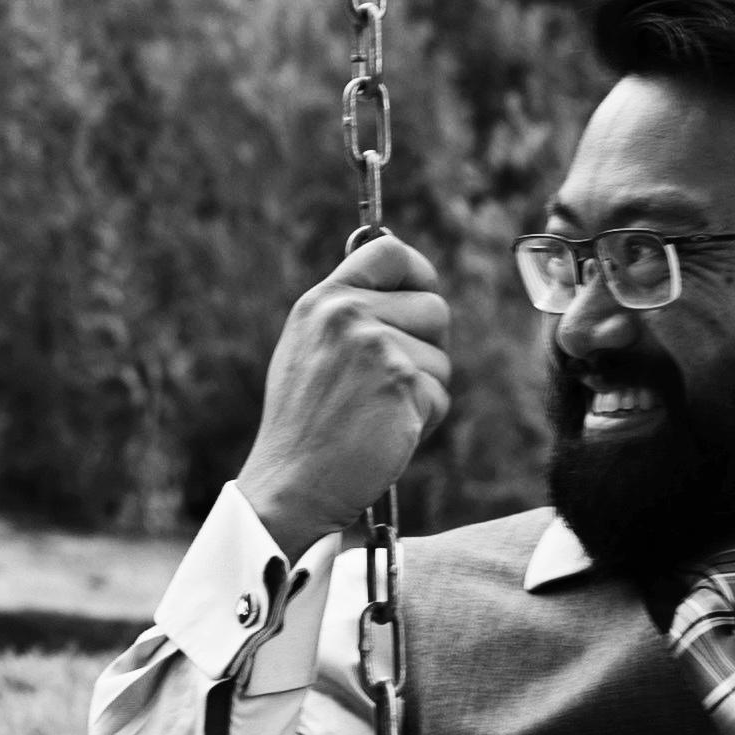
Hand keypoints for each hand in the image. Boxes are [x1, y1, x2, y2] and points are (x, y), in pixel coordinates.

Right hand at [234, 231, 452, 541]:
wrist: (293, 483)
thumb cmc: (304, 426)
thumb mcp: (309, 350)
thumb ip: (350, 315)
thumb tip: (408, 291)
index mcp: (322, 301)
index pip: (389, 251)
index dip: (418, 273)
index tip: (417, 299)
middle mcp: (346, 314)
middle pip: (434, 307)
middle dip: (426, 348)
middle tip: (388, 385)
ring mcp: (375, 346)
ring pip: (441, 357)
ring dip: (424, 391)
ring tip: (378, 413)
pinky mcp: (401, 383)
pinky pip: (441, 395)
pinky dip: (424, 420)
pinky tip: (385, 433)